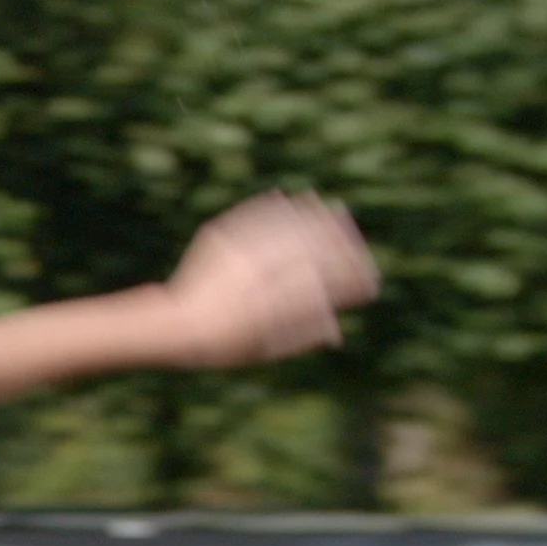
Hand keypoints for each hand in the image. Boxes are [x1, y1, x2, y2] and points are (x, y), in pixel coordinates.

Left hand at [164, 192, 378, 368]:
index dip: (352, 278)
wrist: (177, 325)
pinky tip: (287, 198)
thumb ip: (302, 336)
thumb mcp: (266, 347)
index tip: (369, 277)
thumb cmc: (225, 343)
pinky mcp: (222, 237)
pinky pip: (252, 214)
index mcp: (276, 303)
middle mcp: (259, 274)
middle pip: (312, 249)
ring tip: (334, 209)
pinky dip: (273, 205)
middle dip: (341, 240)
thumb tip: (337, 333)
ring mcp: (240, 253)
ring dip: (314, 215)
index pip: (327, 283)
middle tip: (355, 233)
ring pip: (287, 226)